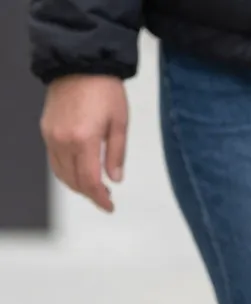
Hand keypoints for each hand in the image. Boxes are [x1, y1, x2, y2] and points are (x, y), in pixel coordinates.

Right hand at [40, 75, 129, 211]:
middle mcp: (63, 140)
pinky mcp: (46, 129)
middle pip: (73, 180)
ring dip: (77, 185)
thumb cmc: (104, 89)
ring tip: (96, 187)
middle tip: (105, 198)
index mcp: (84, 139)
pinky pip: (54, 159)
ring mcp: (51, 135)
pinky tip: (80, 172)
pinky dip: (66, 171)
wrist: (79, 64)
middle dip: (90, 194)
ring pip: (61, 172)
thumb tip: (114, 179)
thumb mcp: (119, 123)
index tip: (109, 207)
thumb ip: (116, 154)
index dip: (100, 199)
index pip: (90, 181)